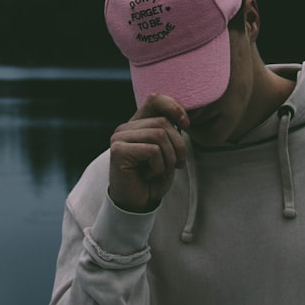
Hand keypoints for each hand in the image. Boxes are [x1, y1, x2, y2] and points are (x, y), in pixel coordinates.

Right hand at [108, 94, 189, 212]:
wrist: (137, 204)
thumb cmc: (153, 179)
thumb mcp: (167, 152)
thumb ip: (170, 133)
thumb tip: (181, 118)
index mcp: (137, 124)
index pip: (155, 99)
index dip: (174, 107)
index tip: (185, 125)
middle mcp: (125, 128)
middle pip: (162, 122)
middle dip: (178, 146)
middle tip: (177, 165)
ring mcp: (119, 138)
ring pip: (159, 135)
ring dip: (168, 158)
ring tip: (161, 171)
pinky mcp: (118, 151)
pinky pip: (152, 150)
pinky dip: (159, 166)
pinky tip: (149, 175)